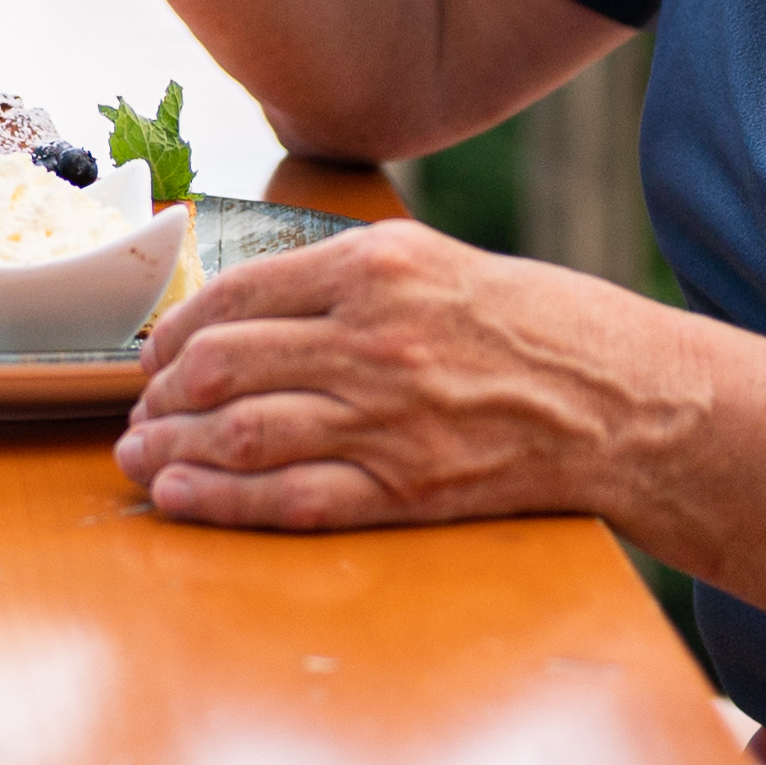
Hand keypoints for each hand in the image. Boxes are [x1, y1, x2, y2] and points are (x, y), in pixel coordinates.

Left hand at [114, 220, 658, 532]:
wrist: (626, 401)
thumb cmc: (531, 324)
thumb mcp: (434, 262)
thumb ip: (338, 277)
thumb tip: (240, 307)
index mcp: (374, 270)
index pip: (235, 296)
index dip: (175, 331)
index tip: (154, 354)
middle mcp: (373, 340)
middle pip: (223, 366)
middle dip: (161, 395)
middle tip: (140, 411)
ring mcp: (388, 420)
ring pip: (243, 434)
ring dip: (172, 451)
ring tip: (139, 458)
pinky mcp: (407, 489)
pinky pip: (291, 499)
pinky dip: (222, 502)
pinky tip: (180, 499)